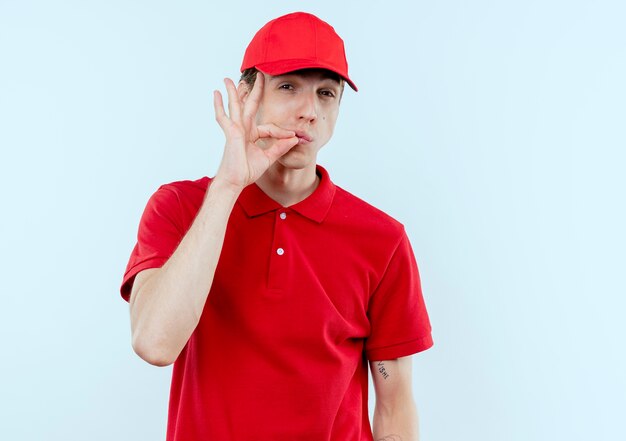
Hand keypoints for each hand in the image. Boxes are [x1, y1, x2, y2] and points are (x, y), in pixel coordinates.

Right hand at [213, 72, 297, 189]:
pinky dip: (219, 105)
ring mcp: (236, 129)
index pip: (269, 127)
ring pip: (235, 106)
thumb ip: (280, 147)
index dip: (282, 132)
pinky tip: (216, 93)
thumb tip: (294, 139)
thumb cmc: (247, 171)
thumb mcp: (268, 158)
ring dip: (233, 91)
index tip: (293, 137)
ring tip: (229, 78)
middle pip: (250, 106)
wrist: (236, 181)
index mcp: (252, 135)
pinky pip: (223, 116)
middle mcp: (243, 129)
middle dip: (255, 91)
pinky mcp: (230, 132)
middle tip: (259, 75)